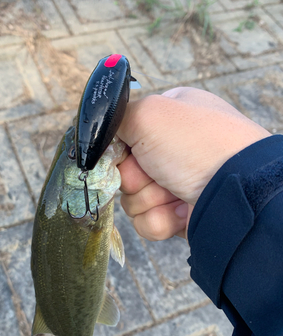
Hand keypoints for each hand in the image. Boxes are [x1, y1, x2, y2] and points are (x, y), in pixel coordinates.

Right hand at [117, 87, 269, 240]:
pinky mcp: (180, 214)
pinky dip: (161, 220)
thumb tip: (98, 139)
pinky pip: (148, 222)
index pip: (122, 136)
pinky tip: (182, 211)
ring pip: (133, 200)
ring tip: (175, 193)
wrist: (235, 191)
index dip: (118, 150)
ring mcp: (176, 183)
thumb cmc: (197, 143)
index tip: (126, 154)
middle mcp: (172, 150)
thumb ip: (115, 118)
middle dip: (136, 179)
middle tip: (156, 174)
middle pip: (124, 172)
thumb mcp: (149, 112)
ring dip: (149, 200)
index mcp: (167, 120)